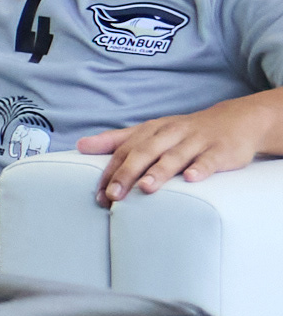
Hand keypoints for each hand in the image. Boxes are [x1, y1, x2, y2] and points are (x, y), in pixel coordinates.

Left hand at [78, 93, 282, 202]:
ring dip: (160, 171)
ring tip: (145, 188)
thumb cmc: (182, 132)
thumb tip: (80, 145)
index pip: (125, 151)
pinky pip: (210, 159)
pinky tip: (191, 178)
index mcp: (151, 131)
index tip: (98, 195)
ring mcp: (196, 141)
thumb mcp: (149, 131)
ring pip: (175, 156)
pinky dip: (201, 168)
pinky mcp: (221, 150)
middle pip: (145, 152)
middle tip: (114, 195)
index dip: (110, 172)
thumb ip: (115, 140)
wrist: (235, 120)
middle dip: (128, 173)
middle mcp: (171, 134)